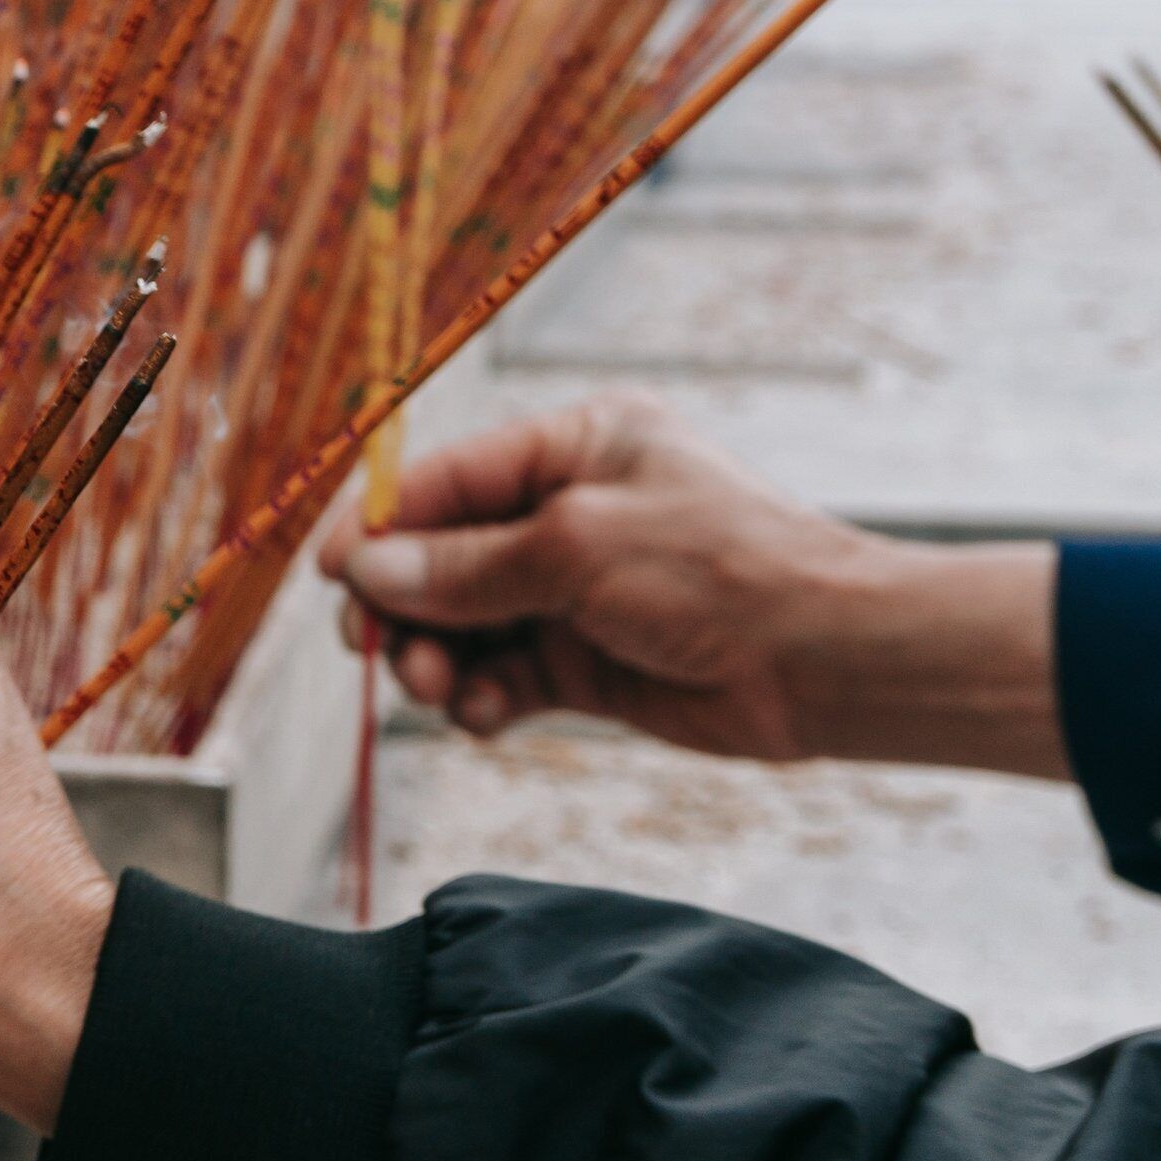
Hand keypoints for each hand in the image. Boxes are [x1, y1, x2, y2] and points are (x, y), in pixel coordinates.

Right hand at [314, 392, 1067, 778]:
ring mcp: (575, 588)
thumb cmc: (724, 572)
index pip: (447, 478)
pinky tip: (482, 714)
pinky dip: (480, 696)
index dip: (381, 525)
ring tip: (438, 688)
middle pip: (443, 556)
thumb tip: (369, 573)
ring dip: (437, 657)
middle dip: (405, 604)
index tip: (332, 576)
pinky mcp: (586, 659)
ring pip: (464, 622)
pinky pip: (502, 674)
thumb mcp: (579, 548)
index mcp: (575, 445)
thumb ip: (467, 565)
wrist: (828, 662)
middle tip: (377, 649)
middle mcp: (568, 511)